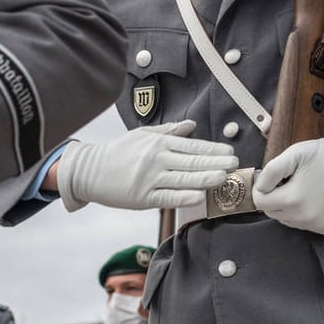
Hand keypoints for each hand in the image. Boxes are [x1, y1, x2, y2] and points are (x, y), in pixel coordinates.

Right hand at [56, 120, 236, 210]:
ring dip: (205, 178)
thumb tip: (192, 126)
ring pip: (183, 179)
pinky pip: (167, 197)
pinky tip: (200, 196)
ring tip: (224, 178)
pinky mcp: (141, 197)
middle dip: (215, 163)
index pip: (192, 146)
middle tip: (234, 164)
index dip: (213, 149)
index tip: (230, 152)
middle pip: (192, 161)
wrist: (89, 170)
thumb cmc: (118, 152)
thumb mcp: (143, 135)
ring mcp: (149, 178)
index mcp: (158, 143)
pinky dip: (184, 197)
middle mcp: (156, 159)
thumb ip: (169, 131)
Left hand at [255, 128, 323, 234]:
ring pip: (286, 220)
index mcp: (292, 199)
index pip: (260, 203)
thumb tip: (259, 186)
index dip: (262, 189)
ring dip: (288, 206)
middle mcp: (301, 217)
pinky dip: (302, 212)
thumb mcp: (294, 153)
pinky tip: (313, 198)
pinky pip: (302, 223)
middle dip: (274, 198)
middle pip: (272, 213)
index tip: (273, 179)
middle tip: (288, 181)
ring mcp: (314, 225)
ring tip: (302, 188)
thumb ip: (271, 171)